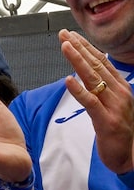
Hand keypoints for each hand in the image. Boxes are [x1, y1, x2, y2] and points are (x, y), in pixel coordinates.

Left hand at [60, 29, 133, 172]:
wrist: (130, 155)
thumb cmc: (117, 127)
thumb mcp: (111, 102)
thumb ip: (100, 86)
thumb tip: (85, 68)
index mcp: (120, 86)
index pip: (100, 62)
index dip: (85, 47)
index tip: (70, 34)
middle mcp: (119, 92)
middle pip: (96, 65)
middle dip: (78, 48)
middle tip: (63, 34)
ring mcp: (114, 106)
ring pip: (92, 79)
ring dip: (77, 61)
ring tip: (65, 46)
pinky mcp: (107, 121)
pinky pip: (90, 102)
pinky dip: (79, 90)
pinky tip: (68, 80)